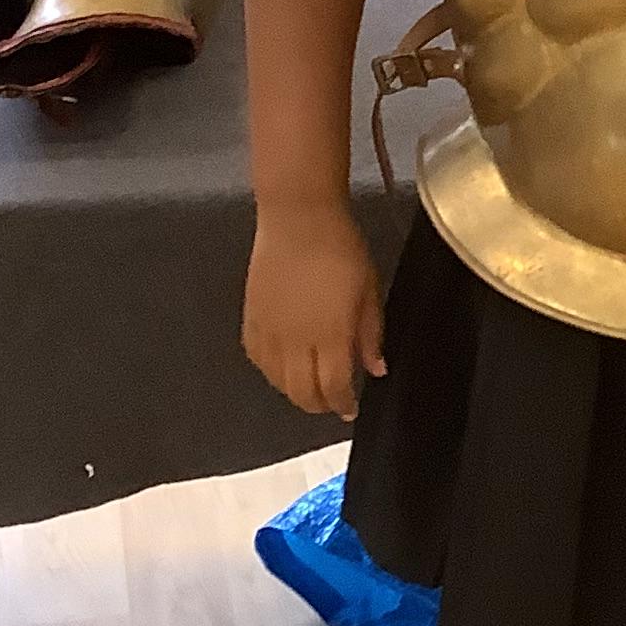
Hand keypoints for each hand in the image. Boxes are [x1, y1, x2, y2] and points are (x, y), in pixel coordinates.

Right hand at [244, 204, 385, 420]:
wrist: (298, 217)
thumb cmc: (341, 248)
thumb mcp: (369, 290)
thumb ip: (370, 334)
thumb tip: (375, 369)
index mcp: (329, 336)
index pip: (334, 387)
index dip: (343, 403)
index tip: (351, 407)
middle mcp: (295, 342)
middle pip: (302, 392)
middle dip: (319, 404)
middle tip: (332, 401)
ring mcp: (269, 331)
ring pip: (276, 380)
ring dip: (294, 391)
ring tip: (310, 387)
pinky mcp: (250, 317)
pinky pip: (256, 357)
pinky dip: (270, 371)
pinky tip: (281, 367)